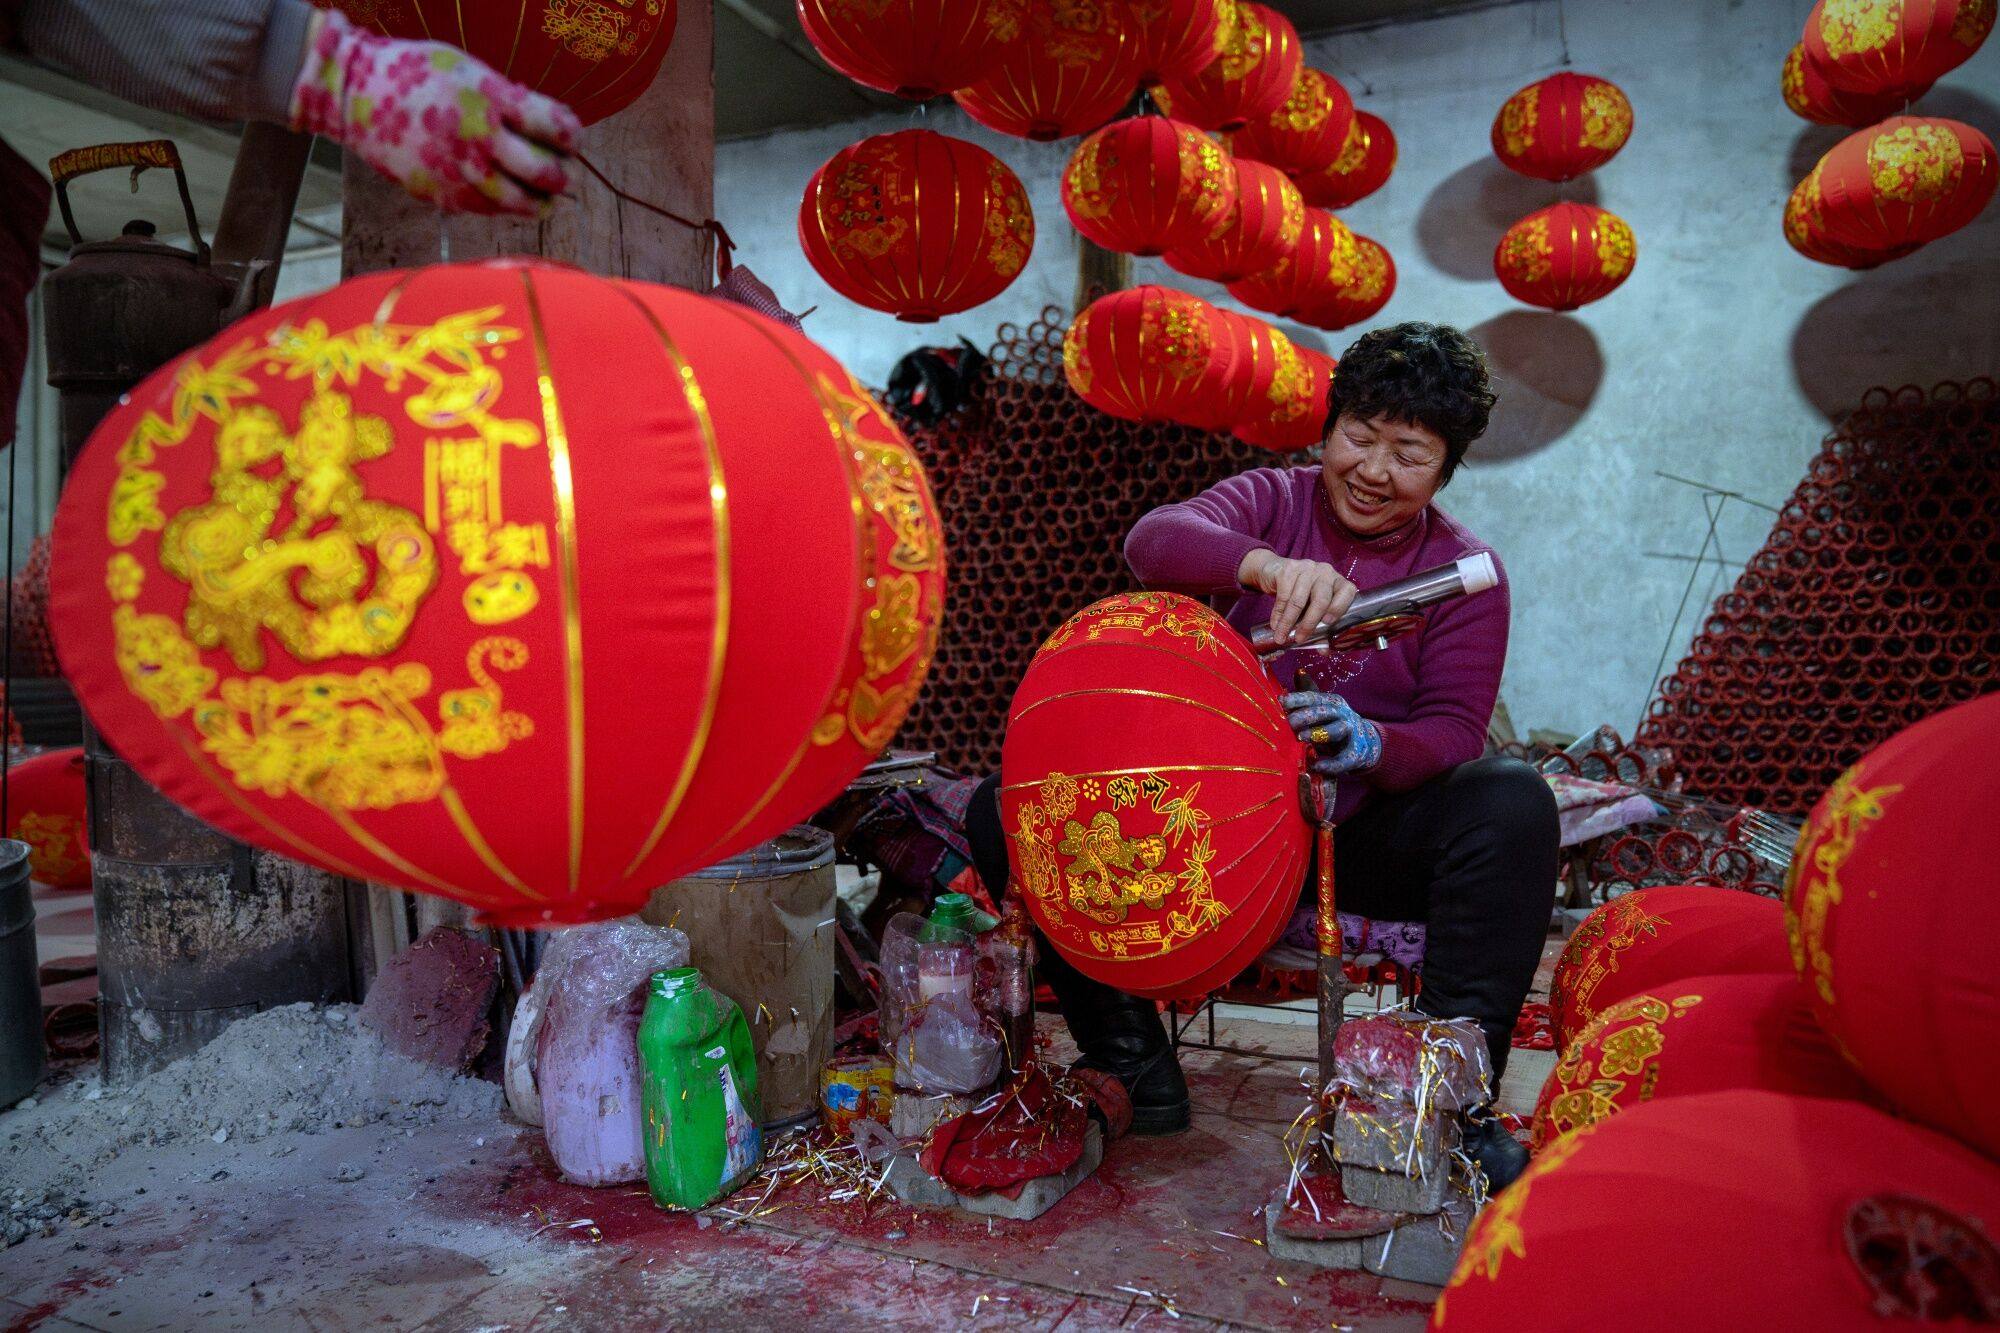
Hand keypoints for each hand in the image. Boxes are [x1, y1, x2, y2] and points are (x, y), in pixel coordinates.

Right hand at [290, 9, 580, 215]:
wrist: (354, 93)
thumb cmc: (416, 74)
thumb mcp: (468, 71)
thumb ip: (505, 100)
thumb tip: (541, 129)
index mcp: (489, 97)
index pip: (552, 125)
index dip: (571, 136)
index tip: (572, 139)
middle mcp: (477, 135)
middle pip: (541, 172)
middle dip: (561, 178)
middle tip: (566, 177)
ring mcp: (458, 168)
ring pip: (516, 202)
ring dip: (538, 204)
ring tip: (545, 202)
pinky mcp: (439, 192)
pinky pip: (484, 209)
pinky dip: (503, 208)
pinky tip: (508, 201)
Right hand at [1240, 552, 1357, 645]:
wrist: (1274, 571)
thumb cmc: (1300, 594)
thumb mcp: (1311, 608)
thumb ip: (1320, 627)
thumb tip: (1324, 651)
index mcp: (1338, 582)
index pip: (1347, 592)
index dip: (1339, 607)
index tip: (1328, 622)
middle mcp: (1325, 572)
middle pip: (1320, 600)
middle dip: (1309, 623)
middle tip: (1300, 639)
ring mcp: (1307, 569)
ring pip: (1298, 600)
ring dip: (1288, 622)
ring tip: (1281, 637)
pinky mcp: (1288, 569)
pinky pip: (1283, 596)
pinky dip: (1278, 614)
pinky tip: (1275, 625)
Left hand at [1281, 691, 1382, 776]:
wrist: (1363, 741)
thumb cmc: (1332, 723)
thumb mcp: (1319, 711)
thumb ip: (1303, 703)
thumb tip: (1284, 690)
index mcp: (1331, 702)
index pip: (1313, 697)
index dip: (1298, 698)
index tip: (1281, 701)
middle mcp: (1342, 713)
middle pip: (1324, 711)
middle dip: (1306, 716)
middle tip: (1289, 722)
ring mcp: (1352, 731)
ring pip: (1337, 730)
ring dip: (1319, 733)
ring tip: (1301, 738)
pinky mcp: (1357, 752)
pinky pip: (1344, 758)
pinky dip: (1332, 764)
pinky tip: (1317, 766)